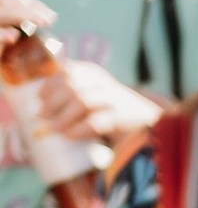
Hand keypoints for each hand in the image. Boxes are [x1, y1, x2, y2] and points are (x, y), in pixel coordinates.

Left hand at [0, 52, 147, 156]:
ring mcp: (116, 99)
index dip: (51, 84)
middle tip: (43, 117)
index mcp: (94, 75)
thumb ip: (72, 99)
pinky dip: (80, 129)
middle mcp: (105, 83)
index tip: (39, 98)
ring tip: (55, 129)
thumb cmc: (112, 114)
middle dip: (54, 102)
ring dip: (64, 116)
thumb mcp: (92, 100)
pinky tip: (70, 135)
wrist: (149, 124)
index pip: (68, 72)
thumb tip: (42, 113)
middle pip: (73, 86)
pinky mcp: (125, 118)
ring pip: (83, 101)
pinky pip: (98, 121)